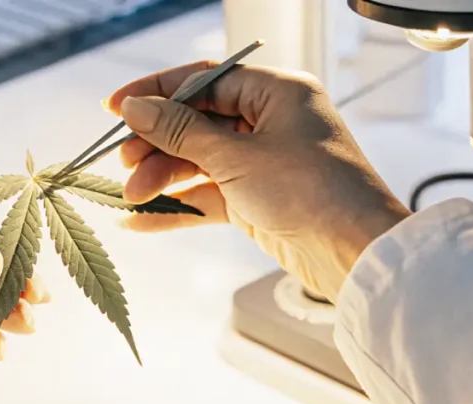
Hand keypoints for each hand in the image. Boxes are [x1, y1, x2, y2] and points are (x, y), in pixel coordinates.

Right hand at [105, 63, 410, 299]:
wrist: (355, 253)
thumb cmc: (314, 193)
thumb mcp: (236, 156)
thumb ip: (181, 132)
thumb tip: (137, 109)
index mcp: (277, 92)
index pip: (205, 80)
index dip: (157, 93)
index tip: (117, 108)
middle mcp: (271, 121)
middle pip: (197, 122)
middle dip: (156, 143)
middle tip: (124, 161)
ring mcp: (263, 161)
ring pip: (199, 160)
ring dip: (163, 177)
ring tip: (132, 195)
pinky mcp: (257, 199)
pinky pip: (208, 195)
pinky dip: (178, 205)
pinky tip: (144, 219)